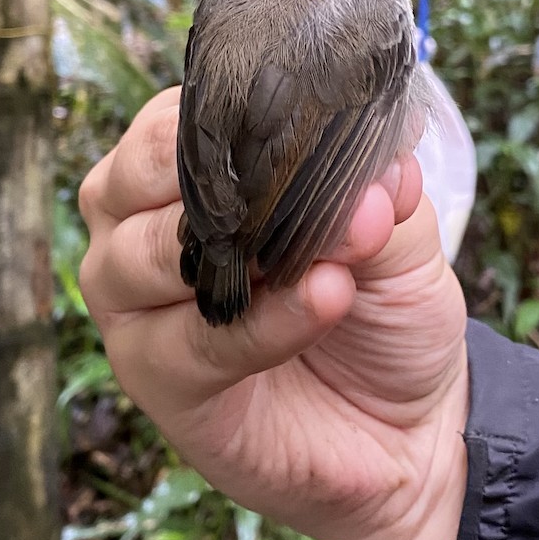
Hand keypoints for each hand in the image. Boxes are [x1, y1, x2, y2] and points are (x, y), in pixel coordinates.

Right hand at [79, 88, 468, 539]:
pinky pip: (189, 342)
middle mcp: (138, 230)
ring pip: (139, 258)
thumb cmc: (383, 306)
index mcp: (186, 174)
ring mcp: (136, 309)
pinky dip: (262, 321)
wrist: (407, 426)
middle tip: (308, 189)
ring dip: (241, 249)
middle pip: (131, 176)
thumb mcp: (400, 237)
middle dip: (222, 178)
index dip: (234, 113)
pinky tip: (326, 300)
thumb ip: (382, 195)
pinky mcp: (158, 382)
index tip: (309, 123)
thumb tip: (381, 167)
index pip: (174, 118)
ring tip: (334, 263)